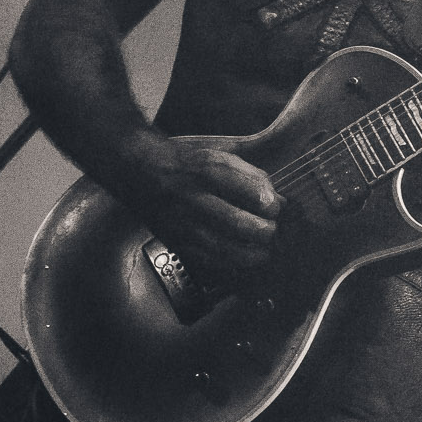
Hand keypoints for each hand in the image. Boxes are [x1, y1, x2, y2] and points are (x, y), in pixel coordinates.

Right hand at [117, 137, 283, 279]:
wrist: (143, 173)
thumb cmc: (189, 165)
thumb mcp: (220, 157)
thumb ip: (251, 176)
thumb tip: (277, 201)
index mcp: (206, 171)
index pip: (247, 191)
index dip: (270, 204)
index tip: (275, 207)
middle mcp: (192, 198)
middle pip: (237, 223)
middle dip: (264, 231)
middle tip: (271, 230)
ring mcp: (182, 223)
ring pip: (224, 247)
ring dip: (252, 253)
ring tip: (264, 249)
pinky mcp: (176, 241)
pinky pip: (208, 261)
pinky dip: (232, 264)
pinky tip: (243, 259)